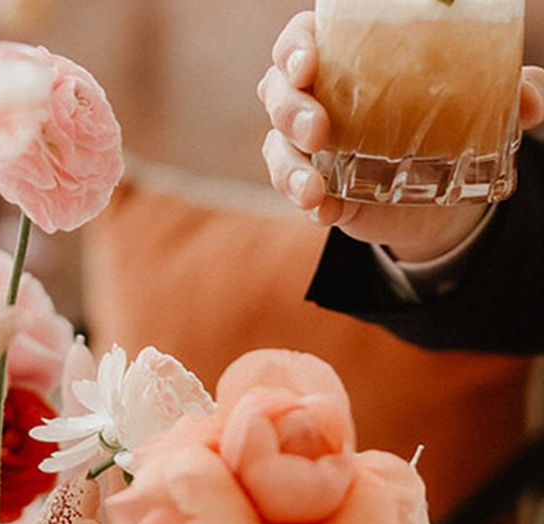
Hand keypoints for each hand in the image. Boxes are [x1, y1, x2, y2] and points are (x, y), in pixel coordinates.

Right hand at [259, 11, 543, 261]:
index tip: (309, 63)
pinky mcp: (313, 187)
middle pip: (276, 91)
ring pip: (276, 146)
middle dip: (288, 109)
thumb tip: (529, 99)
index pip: (301, 40)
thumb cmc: (448, 126)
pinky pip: (294, 192)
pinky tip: (325, 213)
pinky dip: (307, 204)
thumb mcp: (478, 106)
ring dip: (288, 167)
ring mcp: (308, 148)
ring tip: (313, 190)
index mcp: (345, 60)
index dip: (294, 48)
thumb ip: (504, 93)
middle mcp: (316, 99)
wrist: (440, 196)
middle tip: (317, 131)